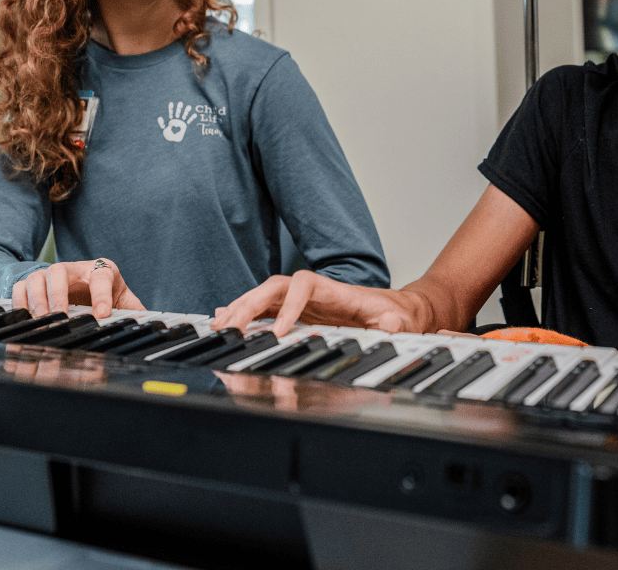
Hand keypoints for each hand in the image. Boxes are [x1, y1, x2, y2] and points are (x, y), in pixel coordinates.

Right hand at [12, 258, 145, 319]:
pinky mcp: (36, 284)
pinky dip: (20, 302)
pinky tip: (25, 319)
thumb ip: (133, 312)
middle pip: (59, 270)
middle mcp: (75, 268)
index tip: (101, 316)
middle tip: (61, 318)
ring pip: (37, 277)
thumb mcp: (124, 301)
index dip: (101, 296)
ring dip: (37, 301)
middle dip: (58, 295)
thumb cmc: (107, 294)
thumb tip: (144, 326)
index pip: (102, 276)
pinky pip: (20, 287)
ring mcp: (52, 275)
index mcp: (103, 270)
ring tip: (43, 321)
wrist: (87, 286)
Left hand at [158, 101, 196, 141]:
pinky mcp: (186, 125)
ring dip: (186, 111)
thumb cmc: (168, 136)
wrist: (174, 143)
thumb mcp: (163, 130)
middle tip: (180, 103)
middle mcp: (176, 119)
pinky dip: (192, 118)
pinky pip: (190, 121)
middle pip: (178, 112)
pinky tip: (195, 114)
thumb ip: (161, 123)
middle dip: (179, 108)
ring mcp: (182, 122)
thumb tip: (160, 117)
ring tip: (189, 107)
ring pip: (184, 115)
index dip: (170, 108)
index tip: (171, 103)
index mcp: (170, 119)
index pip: (170, 112)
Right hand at [213, 270, 426, 336]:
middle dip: (249, 304)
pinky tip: (225, 321)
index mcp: (334, 290)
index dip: (288, 306)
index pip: (302, 285)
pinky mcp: (298, 314)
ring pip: (264, 298)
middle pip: (273, 288)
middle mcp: (313, 292)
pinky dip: (245, 315)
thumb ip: (392, 323)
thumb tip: (389, 325)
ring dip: (240, 310)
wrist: (396, 311)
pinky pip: (266, 311)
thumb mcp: (398, 320)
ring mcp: (303, 302)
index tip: (279, 332)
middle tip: (229, 327)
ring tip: (219, 326)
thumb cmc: (395, 314)